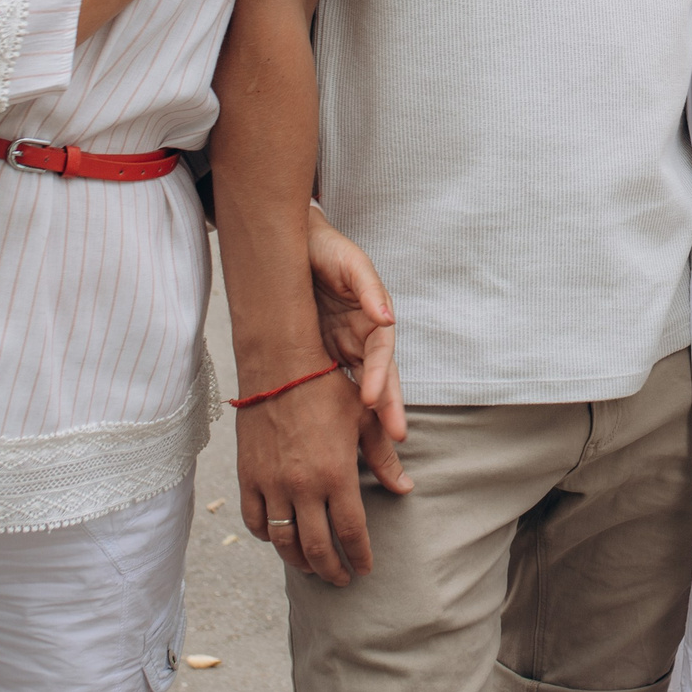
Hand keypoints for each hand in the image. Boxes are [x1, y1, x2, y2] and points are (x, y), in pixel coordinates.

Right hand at [236, 361, 381, 586]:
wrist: (279, 365)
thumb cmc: (327, 388)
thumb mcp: (364, 419)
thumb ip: (385, 457)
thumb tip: (406, 488)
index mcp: (336, 474)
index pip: (350, 531)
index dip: (359, 555)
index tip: (366, 569)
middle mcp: (303, 486)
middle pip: (317, 548)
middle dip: (332, 569)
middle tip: (341, 579)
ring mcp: (272, 484)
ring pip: (283, 542)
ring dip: (300, 562)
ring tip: (313, 567)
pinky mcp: (248, 477)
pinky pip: (255, 521)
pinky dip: (268, 537)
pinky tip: (280, 538)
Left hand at [306, 205, 409, 450]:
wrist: (296, 245)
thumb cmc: (329, 251)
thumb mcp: (352, 263)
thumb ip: (369, 288)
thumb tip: (387, 316)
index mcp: (374, 320)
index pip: (381, 355)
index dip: (379, 377)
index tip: (372, 400)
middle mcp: (362, 340)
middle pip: (379, 379)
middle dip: (388, 409)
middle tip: (395, 437)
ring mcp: (342, 350)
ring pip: (357, 389)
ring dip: (368, 417)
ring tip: (376, 446)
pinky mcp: (320, 355)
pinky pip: (328, 385)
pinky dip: (335, 408)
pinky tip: (334, 433)